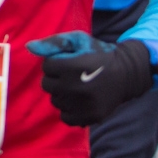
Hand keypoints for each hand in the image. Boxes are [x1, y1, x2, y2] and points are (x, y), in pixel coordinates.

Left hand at [27, 32, 152, 125]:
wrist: (128, 73)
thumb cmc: (99, 54)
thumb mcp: (78, 40)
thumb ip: (53, 43)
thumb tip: (29, 47)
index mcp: (73, 67)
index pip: (46, 66)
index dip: (56, 62)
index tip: (70, 61)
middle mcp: (77, 87)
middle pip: (47, 84)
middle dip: (56, 78)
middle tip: (72, 74)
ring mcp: (84, 104)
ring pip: (55, 100)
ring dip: (62, 93)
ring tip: (78, 86)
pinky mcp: (91, 116)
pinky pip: (65, 116)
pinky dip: (69, 109)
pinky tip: (79, 99)